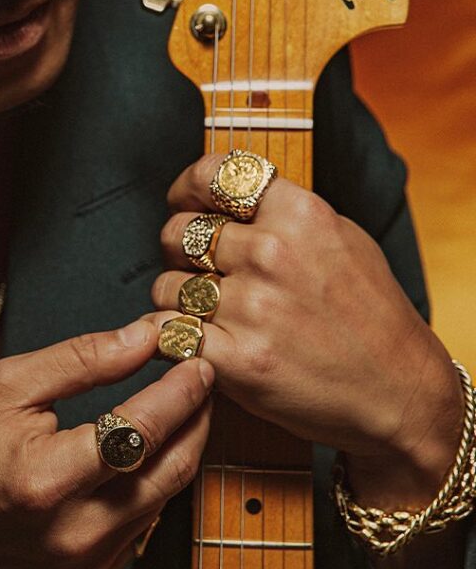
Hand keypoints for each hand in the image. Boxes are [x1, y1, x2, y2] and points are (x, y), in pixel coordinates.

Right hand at [0, 321, 212, 568]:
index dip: (178, 389)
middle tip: (203, 373)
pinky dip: (160, 475)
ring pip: (166, 496)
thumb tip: (141, 337)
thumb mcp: (9, 383)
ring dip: (185, 444)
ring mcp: (89, 559)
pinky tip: (157, 442)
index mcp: (50, 478)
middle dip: (196, 415)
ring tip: (185, 399)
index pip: (141, 428)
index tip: (195, 356)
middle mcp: (77, 530)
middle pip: (171, 469)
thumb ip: (81, 359)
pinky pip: (147, 518)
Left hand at [144, 153, 462, 506]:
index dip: (187, 188)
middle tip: (200, 269)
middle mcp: (273, 253)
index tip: (185, 204)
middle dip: (179, 251)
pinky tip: (191, 340)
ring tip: (206, 310)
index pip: (212, 175)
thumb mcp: (339, 235)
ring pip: (166, 285)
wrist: (402, 393)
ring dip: (177, 299)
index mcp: (299, 213)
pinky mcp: (239, 361)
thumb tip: (218, 193)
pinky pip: (168, 333)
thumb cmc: (368, 312)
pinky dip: (170, 339)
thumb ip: (280, 210)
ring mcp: (254, 307)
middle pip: (177, 233)